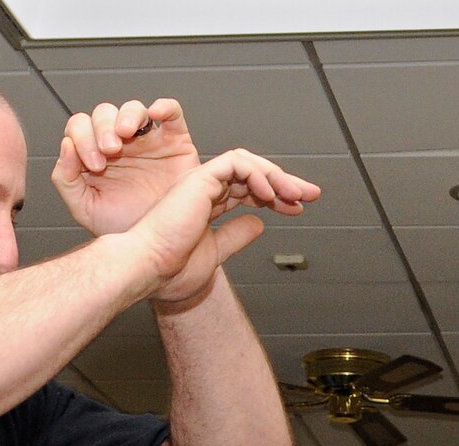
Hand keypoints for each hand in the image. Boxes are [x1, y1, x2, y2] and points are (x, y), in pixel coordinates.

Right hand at [51, 99, 318, 306]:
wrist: (148, 269)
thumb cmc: (169, 269)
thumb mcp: (216, 253)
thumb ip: (236, 236)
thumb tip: (260, 224)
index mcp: (206, 206)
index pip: (248, 191)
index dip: (276, 197)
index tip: (298, 208)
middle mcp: (204, 190)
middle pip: (252, 174)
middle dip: (285, 182)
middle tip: (310, 194)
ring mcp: (201, 183)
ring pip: (247, 163)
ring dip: (276, 177)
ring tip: (295, 195)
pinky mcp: (199, 178)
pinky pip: (236, 162)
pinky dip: (257, 174)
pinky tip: (269, 195)